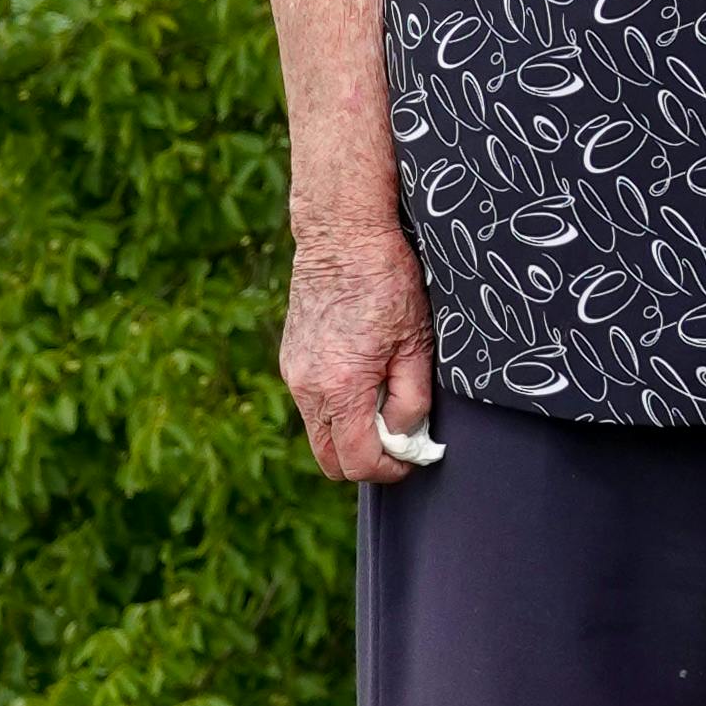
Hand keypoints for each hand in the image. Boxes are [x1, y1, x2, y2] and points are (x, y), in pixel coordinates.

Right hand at [280, 220, 436, 485]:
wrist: (342, 235)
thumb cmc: (386, 281)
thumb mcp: (416, 342)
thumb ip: (411, 399)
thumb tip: (405, 436)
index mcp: (340, 387)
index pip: (358, 463)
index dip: (390, 470)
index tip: (412, 458)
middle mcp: (307, 387)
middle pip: (329, 460)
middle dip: (366, 461)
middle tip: (399, 440)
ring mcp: (292, 373)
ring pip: (318, 432)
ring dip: (349, 433)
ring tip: (384, 401)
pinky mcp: (289, 359)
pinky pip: (311, 404)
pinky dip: (336, 409)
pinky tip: (363, 378)